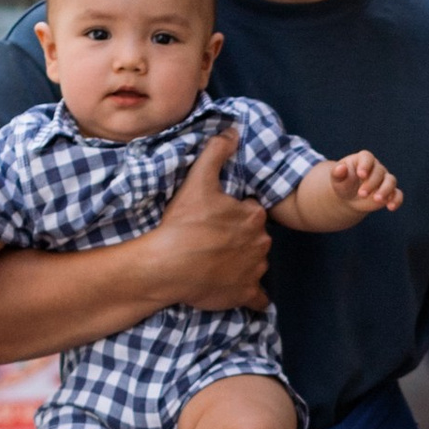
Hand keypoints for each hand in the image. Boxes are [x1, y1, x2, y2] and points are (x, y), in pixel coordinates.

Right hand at [151, 132, 271, 311]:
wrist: (167, 266)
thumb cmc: (183, 224)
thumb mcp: (198, 181)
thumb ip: (216, 153)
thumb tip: (233, 131)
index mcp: (253, 217)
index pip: (252, 212)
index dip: (235, 214)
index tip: (217, 218)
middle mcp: (261, 244)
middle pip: (255, 238)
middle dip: (241, 239)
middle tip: (215, 241)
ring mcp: (254, 271)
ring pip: (256, 264)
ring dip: (244, 263)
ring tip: (217, 263)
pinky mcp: (244, 294)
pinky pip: (257, 298)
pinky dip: (252, 295)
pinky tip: (239, 290)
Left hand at [329, 147, 403, 212]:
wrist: (350, 197)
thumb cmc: (344, 184)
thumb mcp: (337, 179)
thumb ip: (338, 173)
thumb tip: (341, 168)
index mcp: (363, 159)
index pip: (367, 158)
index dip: (365, 165)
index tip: (361, 175)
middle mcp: (376, 167)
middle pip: (379, 172)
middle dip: (371, 183)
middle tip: (361, 194)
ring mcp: (385, 179)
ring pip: (391, 181)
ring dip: (385, 190)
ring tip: (376, 200)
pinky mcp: (390, 192)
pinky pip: (397, 194)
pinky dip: (396, 200)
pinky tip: (391, 207)